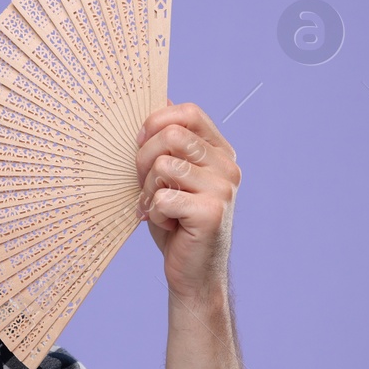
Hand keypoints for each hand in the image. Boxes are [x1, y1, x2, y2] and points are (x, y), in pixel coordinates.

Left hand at [133, 100, 240, 302]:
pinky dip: (154, 213)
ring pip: (163, 166)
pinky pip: (162, 198)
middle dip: (143, 159)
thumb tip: (160, 97)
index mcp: (219, 151)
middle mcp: (227, 165)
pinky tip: (167, 224)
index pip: (188, 112)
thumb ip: (167, 142)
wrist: (192, 271)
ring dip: (148, 190)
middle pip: (171, 135)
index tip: (140, 143)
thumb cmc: (175, 220)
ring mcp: (223, 188)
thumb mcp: (168, 175)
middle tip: (146, 186)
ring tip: (158, 207)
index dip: (156, 122)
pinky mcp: (211, 212)